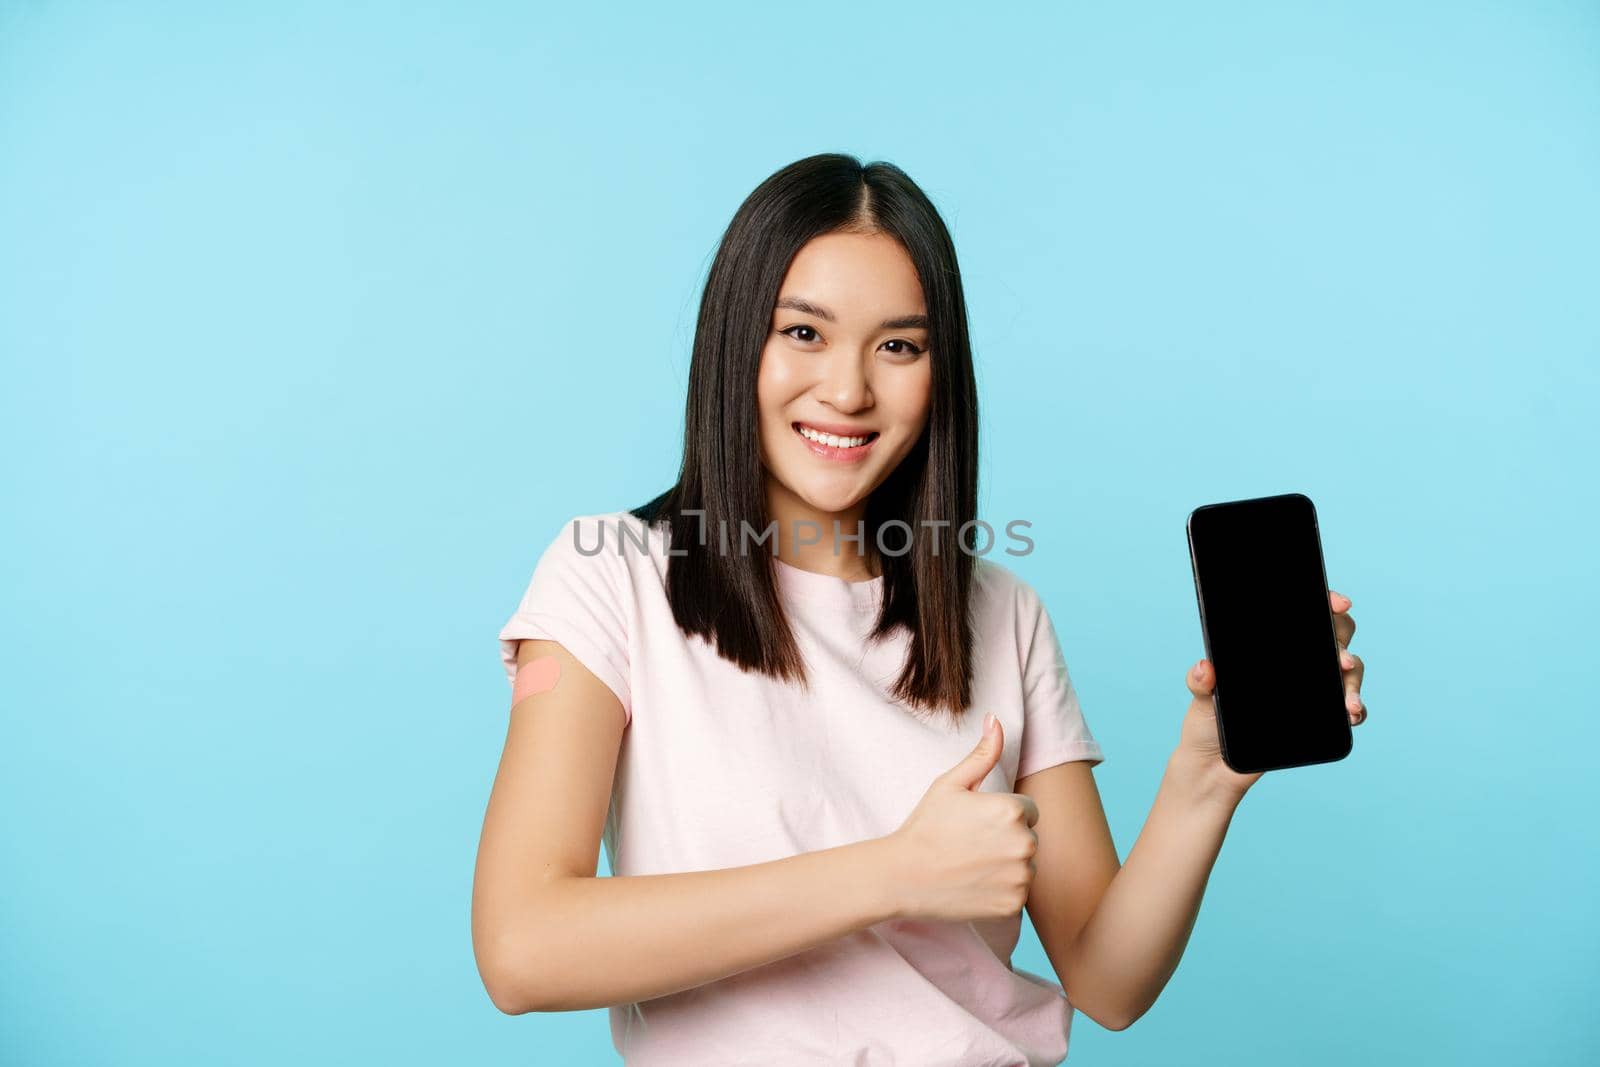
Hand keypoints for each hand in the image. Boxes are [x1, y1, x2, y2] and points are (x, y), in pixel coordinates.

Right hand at [883, 714, 1040, 922]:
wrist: (903, 876)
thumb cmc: (925, 826)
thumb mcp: (951, 784)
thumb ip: (982, 754)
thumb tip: (996, 719)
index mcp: (1012, 811)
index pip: (1027, 811)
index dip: (1001, 816)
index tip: (975, 825)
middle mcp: (1024, 844)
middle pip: (1029, 839)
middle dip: (1007, 841)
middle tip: (970, 846)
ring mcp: (1020, 878)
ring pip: (1026, 867)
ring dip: (1007, 867)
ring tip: (971, 866)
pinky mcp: (1013, 905)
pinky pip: (1017, 894)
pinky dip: (1001, 892)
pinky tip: (973, 885)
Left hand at [1177, 589, 1367, 801]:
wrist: (1214, 765)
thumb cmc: (1206, 721)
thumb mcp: (1202, 697)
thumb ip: (1201, 682)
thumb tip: (1204, 668)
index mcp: (1270, 647)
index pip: (1303, 614)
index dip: (1326, 602)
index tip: (1338, 603)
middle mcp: (1295, 661)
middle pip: (1334, 636)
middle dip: (1343, 642)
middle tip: (1340, 661)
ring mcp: (1311, 687)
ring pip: (1347, 671)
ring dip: (1353, 682)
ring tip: (1347, 703)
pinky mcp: (1319, 716)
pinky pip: (1349, 706)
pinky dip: (1356, 708)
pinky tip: (1352, 715)